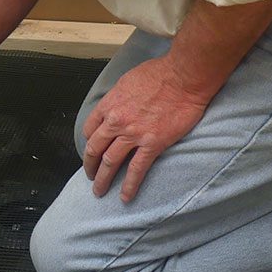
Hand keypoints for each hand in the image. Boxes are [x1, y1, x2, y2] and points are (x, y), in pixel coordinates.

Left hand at [80, 57, 210, 201]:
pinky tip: (125, 197)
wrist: (183, 77)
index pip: (90, 129)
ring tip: (99, 191)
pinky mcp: (152, 144)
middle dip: (90, 165)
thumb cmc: (159, 73)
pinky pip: (136, 170)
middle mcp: (116, 121)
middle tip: (90, 176)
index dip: (89, 142)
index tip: (91, 150)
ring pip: (110, 162)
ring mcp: (133, 134)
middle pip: (95, 148)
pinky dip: (129, 186)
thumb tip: (119, 106)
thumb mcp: (128, 80)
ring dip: (103, 179)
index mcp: (110, 104)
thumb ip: (119, 97)